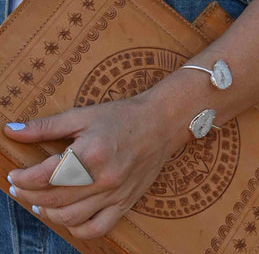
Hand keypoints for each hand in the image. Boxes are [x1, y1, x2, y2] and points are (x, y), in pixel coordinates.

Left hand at [4, 93, 175, 238]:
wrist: (159, 123)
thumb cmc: (121, 116)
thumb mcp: (82, 115)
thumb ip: (45, 126)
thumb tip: (12, 131)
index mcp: (90, 153)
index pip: (45, 175)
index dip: (23, 178)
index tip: (14, 175)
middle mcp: (102, 178)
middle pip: (54, 198)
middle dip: (28, 195)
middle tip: (19, 188)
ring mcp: (115, 194)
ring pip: (70, 217)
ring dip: (47, 212)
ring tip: (37, 202)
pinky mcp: (125, 203)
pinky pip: (97, 228)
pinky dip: (75, 229)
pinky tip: (65, 217)